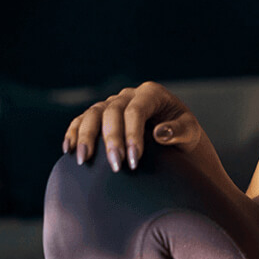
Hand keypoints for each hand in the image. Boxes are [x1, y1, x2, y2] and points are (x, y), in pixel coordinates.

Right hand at [62, 81, 201, 171]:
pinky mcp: (101, 114)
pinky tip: (69, 150)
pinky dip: (74, 132)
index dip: (132, 135)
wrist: (174, 137)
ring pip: (93, 113)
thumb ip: (178, 131)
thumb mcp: (189, 132)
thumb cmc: (183, 134)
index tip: (134, 161)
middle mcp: (129, 94)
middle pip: (112, 112)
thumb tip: (159, 133)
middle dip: (111, 140)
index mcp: (152, 93)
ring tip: (84, 160)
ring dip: (86, 136)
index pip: (136, 111)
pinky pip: (82, 119)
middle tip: (115, 165)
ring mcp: (113, 102)